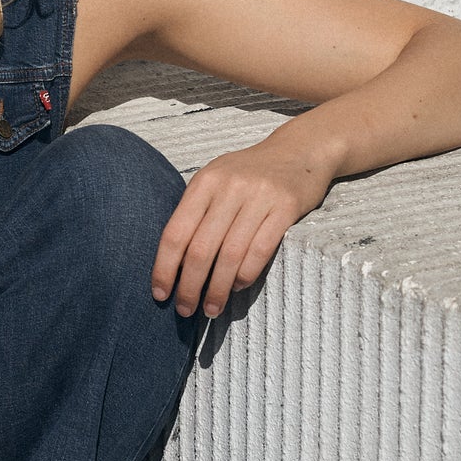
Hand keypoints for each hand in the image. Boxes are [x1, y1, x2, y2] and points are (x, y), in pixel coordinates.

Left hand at [150, 133, 333, 317]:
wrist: (300, 150)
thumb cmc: (250, 173)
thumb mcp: (217, 180)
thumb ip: (196, 212)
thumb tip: (174, 264)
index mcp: (204, 182)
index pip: (176, 232)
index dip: (164, 267)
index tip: (160, 294)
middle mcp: (229, 187)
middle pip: (201, 248)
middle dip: (189, 286)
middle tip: (185, 311)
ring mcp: (259, 196)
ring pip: (230, 255)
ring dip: (217, 289)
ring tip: (211, 309)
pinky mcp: (286, 207)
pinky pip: (260, 250)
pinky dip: (245, 274)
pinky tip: (237, 287)